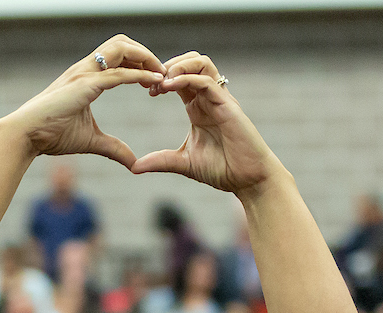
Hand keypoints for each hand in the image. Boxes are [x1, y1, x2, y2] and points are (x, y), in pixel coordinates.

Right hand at [7, 35, 164, 167]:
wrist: (26, 135)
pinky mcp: (84, 85)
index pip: (119, 57)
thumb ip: (114, 148)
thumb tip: (133, 163)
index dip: (140, 65)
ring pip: (121, 48)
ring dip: (146, 58)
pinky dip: (139, 74)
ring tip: (162, 74)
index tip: (156, 82)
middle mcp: (86, 69)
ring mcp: (84, 73)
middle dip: (146, 54)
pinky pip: (117, 73)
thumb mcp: (92, 141)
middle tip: (163, 74)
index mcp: (87, 77)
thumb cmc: (51, 135)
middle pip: (122, 43)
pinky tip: (155, 81)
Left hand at [132, 52, 284, 197]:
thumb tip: (134, 167)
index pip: (179, 78)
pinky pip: (207, 81)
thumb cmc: (223, 170)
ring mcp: (220, 99)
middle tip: (150, 81)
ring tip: (161, 80)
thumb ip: (160, 161)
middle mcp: (209, 98)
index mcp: (198, 107)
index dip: (160, 78)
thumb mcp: (183, 163)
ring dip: (178, 65)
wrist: (248, 180)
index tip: (146, 90)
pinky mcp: (228, 105)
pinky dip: (187, 78)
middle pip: (190, 61)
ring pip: (201, 62)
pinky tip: (169, 87)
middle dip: (167, 65)